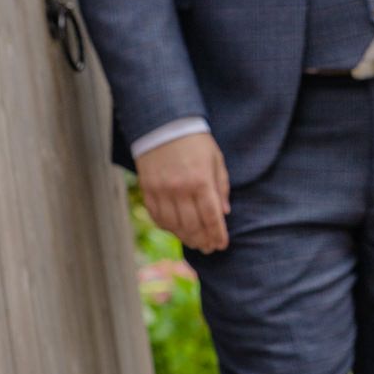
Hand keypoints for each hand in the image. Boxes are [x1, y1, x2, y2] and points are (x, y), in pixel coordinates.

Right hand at [137, 132, 231, 251]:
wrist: (164, 125)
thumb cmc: (195, 142)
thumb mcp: (216, 160)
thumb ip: (221, 187)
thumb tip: (225, 213)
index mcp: (201, 180)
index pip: (211, 217)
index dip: (217, 234)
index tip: (221, 245)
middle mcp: (180, 189)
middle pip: (192, 226)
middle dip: (203, 240)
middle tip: (208, 248)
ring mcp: (162, 191)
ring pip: (174, 225)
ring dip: (186, 237)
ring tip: (195, 242)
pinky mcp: (148, 190)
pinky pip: (157, 217)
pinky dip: (168, 227)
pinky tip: (176, 230)